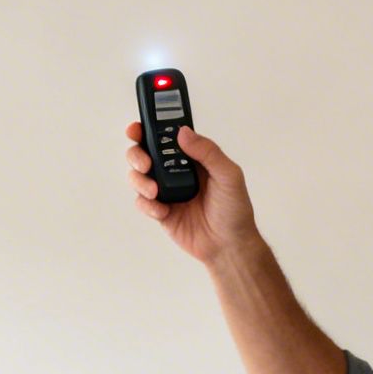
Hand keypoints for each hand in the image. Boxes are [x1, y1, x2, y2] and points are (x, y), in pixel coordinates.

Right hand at [125, 122, 262, 264]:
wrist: (230, 246)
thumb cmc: (234, 209)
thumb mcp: (229, 175)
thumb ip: (208, 152)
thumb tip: (184, 133)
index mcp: (192, 157)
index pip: (166, 136)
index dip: (148, 128)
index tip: (138, 127)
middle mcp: (175, 171)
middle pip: (144, 153)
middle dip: (137, 154)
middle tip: (146, 163)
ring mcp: (166, 191)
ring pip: (138, 177)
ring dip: (139, 180)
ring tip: (155, 191)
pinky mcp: (161, 211)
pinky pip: (142, 203)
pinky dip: (147, 205)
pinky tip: (162, 210)